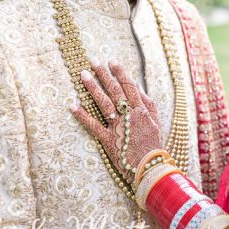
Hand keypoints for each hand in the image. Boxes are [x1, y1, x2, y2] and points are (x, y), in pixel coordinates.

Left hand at [71, 60, 162, 182]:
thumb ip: (147, 103)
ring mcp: (119, 127)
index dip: (120, 72)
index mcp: (142, 110)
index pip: (130, 86)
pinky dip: (83, 115)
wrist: (151, 167)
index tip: (111, 61)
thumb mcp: (156, 121)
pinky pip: (94, 126)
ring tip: (83, 75)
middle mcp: (130, 115)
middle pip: (115, 90)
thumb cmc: (154, 144)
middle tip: (93, 61)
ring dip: (93, 88)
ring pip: (104, 103)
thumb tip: (137, 87)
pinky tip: (73, 105)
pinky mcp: (109, 140)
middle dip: (104, 74)